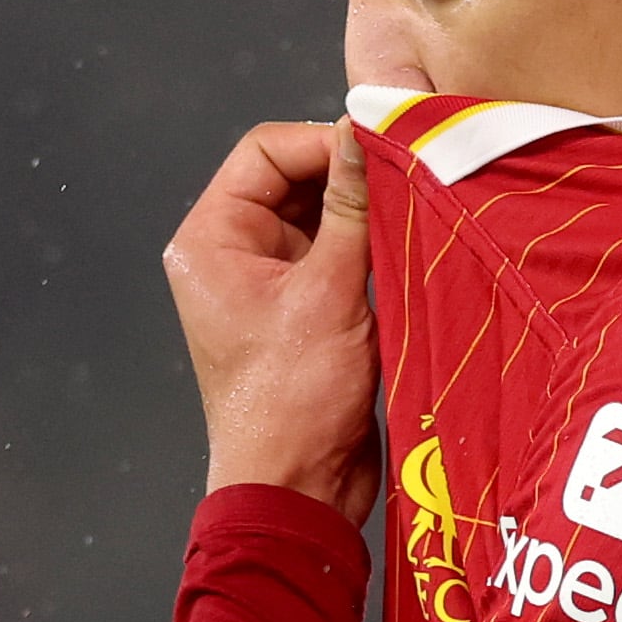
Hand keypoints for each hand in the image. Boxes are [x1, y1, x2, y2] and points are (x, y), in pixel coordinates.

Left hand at [161, 120, 379, 523]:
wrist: (297, 489)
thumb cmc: (292, 403)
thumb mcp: (328, 293)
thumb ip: (351, 206)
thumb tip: (369, 133)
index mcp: (211, 240)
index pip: (265, 151)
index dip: (323, 142)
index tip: (380, 147)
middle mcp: (232, 254)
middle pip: (295, 179)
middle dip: (349, 177)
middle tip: (407, 177)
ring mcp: (268, 283)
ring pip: (323, 217)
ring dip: (366, 215)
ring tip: (411, 214)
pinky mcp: (304, 310)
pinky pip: (338, 256)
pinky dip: (371, 249)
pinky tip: (406, 249)